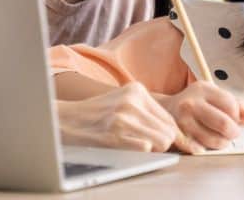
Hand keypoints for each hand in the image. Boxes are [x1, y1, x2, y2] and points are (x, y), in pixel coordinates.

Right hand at [56, 82, 180, 152]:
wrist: (66, 120)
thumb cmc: (96, 115)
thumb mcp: (123, 102)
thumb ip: (147, 113)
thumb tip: (177, 135)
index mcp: (137, 90)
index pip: (170, 119)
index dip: (171, 135)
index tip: (167, 143)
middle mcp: (132, 101)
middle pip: (169, 131)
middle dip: (162, 143)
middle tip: (146, 145)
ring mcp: (123, 117)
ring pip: (161, 141)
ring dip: (152, 149)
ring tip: (134, 145)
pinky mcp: (114, 135)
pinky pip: (145, 148)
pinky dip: (139, 152)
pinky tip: (125, 147)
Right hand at [157, 81, 243, 152]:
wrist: (165, 109)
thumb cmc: (194, 103)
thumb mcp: (212, 94)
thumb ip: (234, 102)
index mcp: (203, 89)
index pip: (230, 105)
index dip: (237, 116)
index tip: (234, 119)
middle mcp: (191, 103)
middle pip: (224, 124)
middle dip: (233, 132)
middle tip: (232, 133)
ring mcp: (183, 120)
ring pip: (214, 140)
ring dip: (222, 143)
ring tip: (221, 139)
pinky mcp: (178, 135)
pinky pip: (200, 148)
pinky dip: (207, 148)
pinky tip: (206, 143)